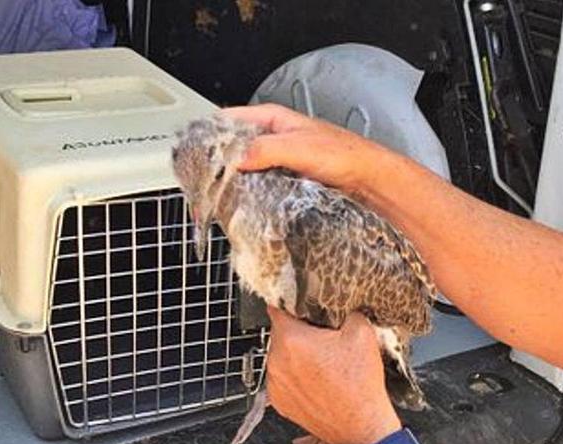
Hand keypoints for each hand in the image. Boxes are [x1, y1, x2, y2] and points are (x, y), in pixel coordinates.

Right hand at [219, 104, 400, 195]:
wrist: (368, 180)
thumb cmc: (344, 155)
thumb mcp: (299, 147)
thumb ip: (265, 149)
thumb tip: (237, 158)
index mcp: (273, 119)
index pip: (229, 119)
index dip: (209, 133)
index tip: (194, 151)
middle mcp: (273, 138)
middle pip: (232, 147)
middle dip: (216, 163)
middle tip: (202, 181)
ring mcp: (277, 160)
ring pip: (243, 169)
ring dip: (230, 182)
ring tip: (215, 196)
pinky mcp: (283, 181)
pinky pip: (257, 186)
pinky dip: (246, 195)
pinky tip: (240, 205)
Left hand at [265, 307, 401, 443]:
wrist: (361, 428)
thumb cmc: (360, 385)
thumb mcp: (362, 333)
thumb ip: (344, 310)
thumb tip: (337, 305)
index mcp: (291, 339)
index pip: (277, 307)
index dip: (291, 302)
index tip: (300, 304)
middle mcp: (276, 361)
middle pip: (281, 333)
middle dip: (299, 332)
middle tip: (322, 339)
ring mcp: (275, 383)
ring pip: (281, 356)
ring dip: (296, 355)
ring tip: (322, 363)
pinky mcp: (278, 401)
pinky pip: (282, 378)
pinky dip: (295, 376)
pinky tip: (317, 380)